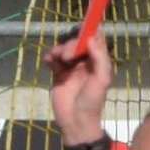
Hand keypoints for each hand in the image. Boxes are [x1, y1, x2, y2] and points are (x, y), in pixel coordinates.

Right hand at [48, 28, 113, 142]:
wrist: (76, 122)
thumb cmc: (92, 102)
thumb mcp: (101, 80)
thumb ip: (99, 58)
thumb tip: (92, 37)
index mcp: (98, 61)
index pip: (94, 40)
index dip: (89, 31)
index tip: (82, 27)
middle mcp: (85, 62)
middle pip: (77, 42)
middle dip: (70, 44)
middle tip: (67, 56)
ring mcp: (71, 68)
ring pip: (64, 49)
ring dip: (59, 49)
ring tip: (55, 58)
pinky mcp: (58, 75)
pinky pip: (53, 60)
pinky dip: (50, 57)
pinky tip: (48, 60)